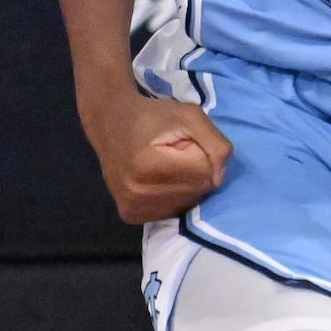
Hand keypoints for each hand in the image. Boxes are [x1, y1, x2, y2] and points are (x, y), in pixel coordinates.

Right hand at [87, 88, 230, 223]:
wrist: (109, 123)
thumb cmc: (153, 116)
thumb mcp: (191, 115)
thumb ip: (215, 144)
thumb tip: (221, 177)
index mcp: (148, 166)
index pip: (206, 174)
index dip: (201, 155)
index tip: (183, 142)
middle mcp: (137, 193)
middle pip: (197, 192)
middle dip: (196, 171)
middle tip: (174, 154)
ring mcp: (132, 208)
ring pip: (186, 204)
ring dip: (185, 185)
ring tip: (166, 166)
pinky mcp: (130, 215)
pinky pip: (171, 211)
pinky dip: (172, 196)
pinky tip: (158, 180)